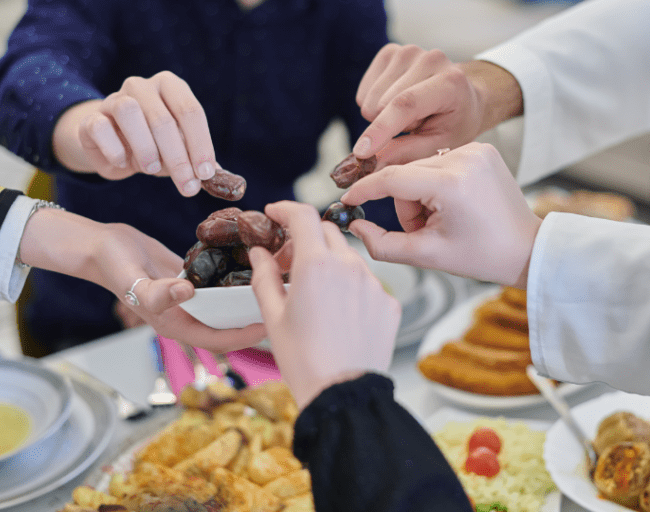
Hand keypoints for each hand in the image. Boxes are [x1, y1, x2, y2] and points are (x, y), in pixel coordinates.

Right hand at [19, 209, 265, 351]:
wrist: (101, 245)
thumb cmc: (114, 266)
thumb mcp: (133, 280)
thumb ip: (157, 292)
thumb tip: (187, 293)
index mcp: (176, 324)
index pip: (219, 340)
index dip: (244, 337)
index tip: (271, 325)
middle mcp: (187, 314)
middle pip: (228, 324)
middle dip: (254, 317)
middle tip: (284, 301)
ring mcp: (190, 296)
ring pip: (226, 303)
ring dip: (247, 296)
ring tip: (276, 282)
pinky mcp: (192, 276)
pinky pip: (218, 281)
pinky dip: (235, 276)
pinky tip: (255, 260)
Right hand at [52, 71, 217, 196]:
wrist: (111, 146)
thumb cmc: (154, 146)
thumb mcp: (179, 151)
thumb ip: (198, 161)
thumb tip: (220, 178)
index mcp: (170, 87)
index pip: (190, 111)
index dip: (201, 144)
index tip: (206, 173)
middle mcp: (141, 86)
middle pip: (163, 119)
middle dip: (178, 158)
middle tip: (187, 186)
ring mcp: (113, 99)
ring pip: (130, 113)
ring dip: (146, 148)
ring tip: (152, 169)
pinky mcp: (91, 119)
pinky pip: (100, 127)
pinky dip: (114, 149)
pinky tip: (123, 163)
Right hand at [249, 201, 400, 408]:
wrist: (343, 394)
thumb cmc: (304, 360)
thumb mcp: (273, 317)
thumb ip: (265, 277)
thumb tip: (259, 253)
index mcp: (316, 265)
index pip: (303, 216)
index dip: (286, 209)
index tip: (275, 214)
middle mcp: (350, 267)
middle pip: (326, 233)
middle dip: (305, 239)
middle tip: (287, 262)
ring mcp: (374, 284)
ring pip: (349, 257)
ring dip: (329, 263)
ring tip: (313, 292)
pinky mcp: (389, 303)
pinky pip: (367, 282)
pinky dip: (350, 287)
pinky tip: (338, 312)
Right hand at [341, 142, 540, 287]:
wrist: (526, 248)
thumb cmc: (481, 255)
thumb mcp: (427, 255)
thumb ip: (382, 243)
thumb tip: (354, 226)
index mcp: (453, 183)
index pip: (392, 178)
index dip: (365, 190)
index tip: (346, 200)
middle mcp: (465, 157)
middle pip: (406, 174)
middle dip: (405, 205)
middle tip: (421, 231)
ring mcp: (476, 149)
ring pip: (420, 167)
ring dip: (420, 194)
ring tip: (440, 220)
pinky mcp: (482, 148)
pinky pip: (440, 161)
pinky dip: (436, 183)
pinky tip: (452, 205)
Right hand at [353, 44, 522, 166]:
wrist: (463, 96)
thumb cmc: (454, 123)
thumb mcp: (441, 146)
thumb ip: (408, 153)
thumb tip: (372, 163)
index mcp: (449, 82)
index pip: (406, 104)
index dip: (381, 128)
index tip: (361, 152)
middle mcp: (429, 59)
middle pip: (381, 103)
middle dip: (389, 126)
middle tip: (416, 125)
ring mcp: (408, 51)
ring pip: (369, 98)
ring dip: (382, 115)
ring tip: (410, 114)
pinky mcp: (390, 51)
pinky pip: (364, 90)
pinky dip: (374, 103)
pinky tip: (396, 102)